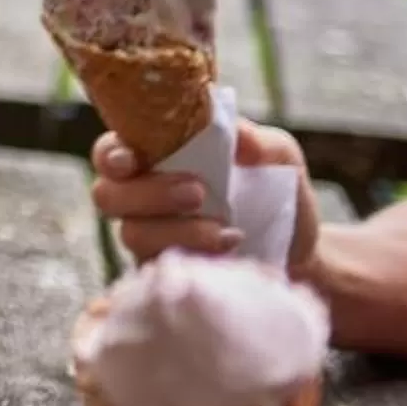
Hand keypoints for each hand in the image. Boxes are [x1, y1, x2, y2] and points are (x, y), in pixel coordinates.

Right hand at [90, 119, 319, 278]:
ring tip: (227, 233)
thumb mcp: (280, 160)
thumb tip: (238, 136)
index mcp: (156, 158)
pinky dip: (192, 256)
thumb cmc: (278, 193)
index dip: (110, 155)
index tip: (131, 160)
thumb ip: (260, 143)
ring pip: (132, 234)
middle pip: (106, 195)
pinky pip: (155, 268)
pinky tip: (228, 252)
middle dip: (147, 194)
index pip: (110, 152)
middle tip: (197, 193)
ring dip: (177, 231)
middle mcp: (143, 197)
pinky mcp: (164, 270)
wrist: (300, 249)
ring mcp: (151, 236)